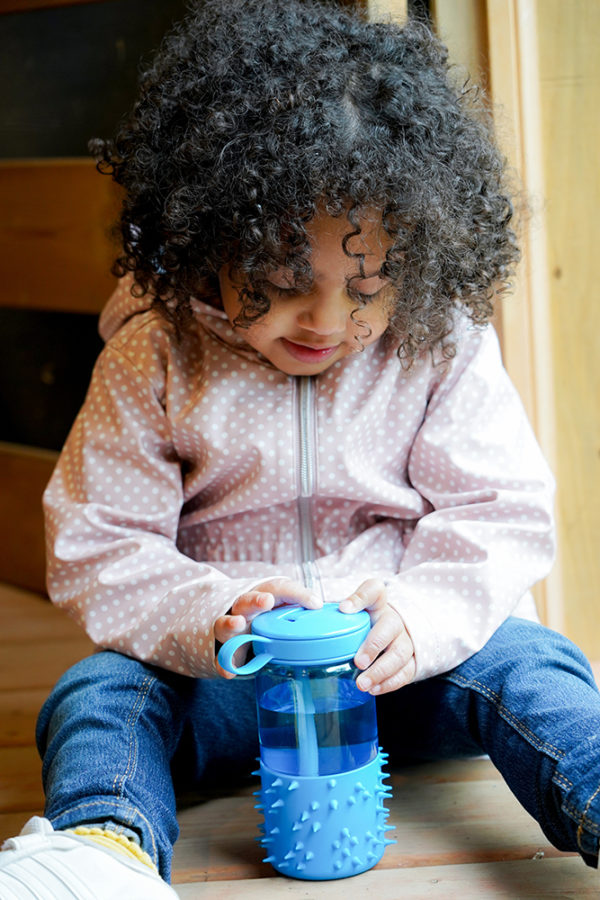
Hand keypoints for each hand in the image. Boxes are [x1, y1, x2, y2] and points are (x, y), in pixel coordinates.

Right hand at [214, 578, 320, 677]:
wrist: (237, 631)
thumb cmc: (265, 615)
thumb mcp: (282, 605)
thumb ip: (298, 601)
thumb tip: (318, 606)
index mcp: (261, 597)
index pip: (277, 589)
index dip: (295, 594)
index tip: (315, 604)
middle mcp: (243, 611)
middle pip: (245, 602)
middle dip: (255, 601)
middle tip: (266, 601)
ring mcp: (231, 632)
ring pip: (224, 625)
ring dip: (230, 624)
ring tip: (238, 623)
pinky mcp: (226, 653)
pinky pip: (221, 659)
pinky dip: (224, 664)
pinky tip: (229, 671)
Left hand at [338, 578, 415, 694]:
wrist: (388, 634)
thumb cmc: (364, 624)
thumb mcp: (350, 612)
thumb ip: (335, 612)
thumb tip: (312, 611)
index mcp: (377, 603)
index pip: (373, 590)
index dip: (360, 598)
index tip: (343, 609)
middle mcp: (393, 619)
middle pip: (390, 626)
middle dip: (374, 645)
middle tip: (358, 661)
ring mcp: (404, 640)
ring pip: (400, 653)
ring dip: (381, 670)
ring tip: (362, 683)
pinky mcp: (409, 660)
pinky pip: (405, 672)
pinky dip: (390, 683)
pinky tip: (374, 689)